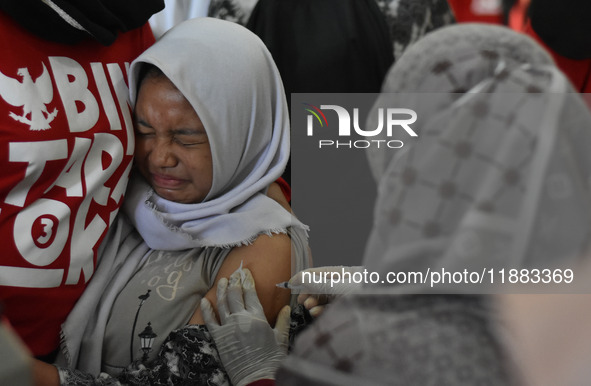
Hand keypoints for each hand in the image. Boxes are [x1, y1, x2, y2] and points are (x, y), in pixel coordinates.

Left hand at [201, 268, 288, 385]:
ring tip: (221, 280)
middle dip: (234, 281)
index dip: (247, 280)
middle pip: (235, 294)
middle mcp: (241, 318)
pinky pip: (210, 320)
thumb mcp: (281, 338)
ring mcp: (228, 327)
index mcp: (257, 316)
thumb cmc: (271, 359)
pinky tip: (204, 300)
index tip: (245, 272)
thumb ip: (282, 320)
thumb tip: (286, 307)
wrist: (257, 377)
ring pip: (222, 302)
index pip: (250, 292)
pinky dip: (206, 309)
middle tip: (234, 273)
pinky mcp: (218, 337)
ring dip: (221, 289)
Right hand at [288, 266, 364, 317]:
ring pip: (323, 299)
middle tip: (301, 301)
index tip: (290, 284)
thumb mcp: (338, 286)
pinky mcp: (345, 308)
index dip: (302, 277)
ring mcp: (343, 296)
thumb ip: (318, 283)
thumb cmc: (362, 290)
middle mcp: (340, 283)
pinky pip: (330, 308)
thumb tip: (301, 279)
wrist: (383, 306)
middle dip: (308, 293)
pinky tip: (316, 313)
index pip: (316, 273)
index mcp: (339, 273)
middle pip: (318, 286)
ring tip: (308, 307)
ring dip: (313, 303)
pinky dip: (321, 310)